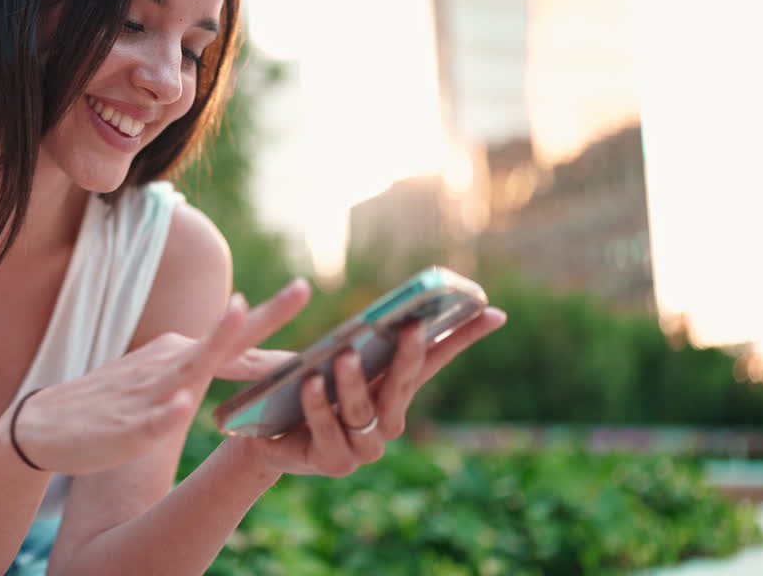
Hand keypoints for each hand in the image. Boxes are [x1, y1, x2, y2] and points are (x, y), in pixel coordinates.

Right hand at [14, 279, 311, 474]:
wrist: (41, 426)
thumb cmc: (108, 403)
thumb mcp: (159, 378)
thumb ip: (197, 362)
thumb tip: (238, 345)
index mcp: (177, 357)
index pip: (235, 342)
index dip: (271, 322)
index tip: (305, 292)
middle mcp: (167, 366)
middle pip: (224, 343)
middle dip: (262, 318)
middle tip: (302, 288)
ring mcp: (146, 394)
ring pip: (187, 369)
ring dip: (214, 344)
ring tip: (240, 313)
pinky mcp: (125, 428)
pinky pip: (148, 422)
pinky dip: (164, 413)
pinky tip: (180, 406)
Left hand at [241, 308, 506, 476]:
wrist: (269, 436)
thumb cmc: (306, 390)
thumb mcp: (333, 357)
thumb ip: (358, 338)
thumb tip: (361, 301)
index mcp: (393, 389)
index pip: (437, 358)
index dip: (465, 337)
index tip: (493, 311)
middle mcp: (388, 419)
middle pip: (403, 385)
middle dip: (409, 356)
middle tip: (409, 328)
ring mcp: (364, 445)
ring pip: (365, 411)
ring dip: (355, 381)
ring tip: (344, 355)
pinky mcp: (334, 461)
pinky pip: (328, 430)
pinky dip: (319, 406)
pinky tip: (310, 383)